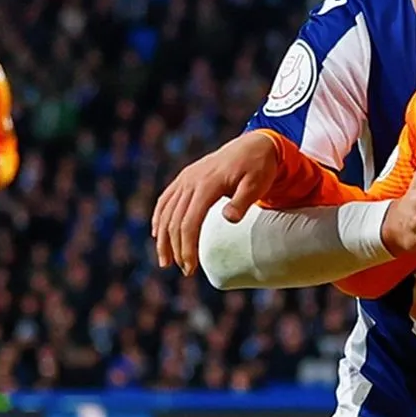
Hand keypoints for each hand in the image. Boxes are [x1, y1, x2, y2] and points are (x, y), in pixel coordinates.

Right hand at [153, 131, 278, 273]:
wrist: (254, 145)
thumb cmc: (258, 168)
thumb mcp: (256, 185)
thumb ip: (242, 202)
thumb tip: (229, 219)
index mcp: (207, 184)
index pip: (189, 221)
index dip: (187, 247)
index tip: (190, 268)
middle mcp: (191, 180)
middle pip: (175, 220)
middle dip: (176, 248)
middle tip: (184, 271)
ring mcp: (185, 178)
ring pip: (166, 211)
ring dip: (163, 238)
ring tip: (165, 261)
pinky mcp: (185, 178)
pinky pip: (166, 199)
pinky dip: (159, 218)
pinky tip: (157, 235)